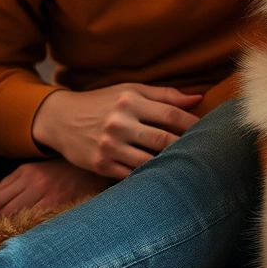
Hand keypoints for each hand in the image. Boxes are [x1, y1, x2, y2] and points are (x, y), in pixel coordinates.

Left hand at [0, 160, 115, 223]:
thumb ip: (18, 184)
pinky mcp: (61, 205)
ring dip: (3, 230)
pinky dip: (24, 231)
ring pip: (18, 216)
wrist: (94, 167)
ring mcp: (48, 195)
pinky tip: (18, 240)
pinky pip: (36, 220)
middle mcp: (35, 182)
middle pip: (3, 208)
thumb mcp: (38, 170)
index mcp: (26, 172)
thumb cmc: (64, 171)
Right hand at [31, 84, 202, 178]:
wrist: (59, 119)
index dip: (192, 124)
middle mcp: (119, 123)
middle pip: (163, 140)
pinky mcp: (101, 165)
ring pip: (149, 161)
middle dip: (185, 147)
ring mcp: (109, 146)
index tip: (207, 131)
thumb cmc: (101, 102)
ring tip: (186, 167)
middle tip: (202, 153)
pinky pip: (132, 175)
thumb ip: (164, 95)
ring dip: (169, 165)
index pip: (170, 115)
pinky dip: (148, 177)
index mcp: (129, 101)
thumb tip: (197, 99)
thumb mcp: (129, 90)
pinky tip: (162, 177)